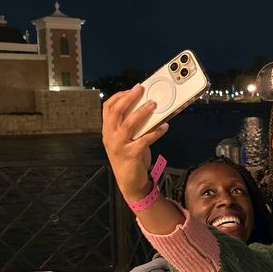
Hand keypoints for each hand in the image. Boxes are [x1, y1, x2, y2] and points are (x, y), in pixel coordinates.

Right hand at [101, 84, 168, 200]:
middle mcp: (110, 136)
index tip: (132, 89)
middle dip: (129, 98)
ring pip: (129, 123)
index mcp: (107, 130)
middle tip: (140, 89)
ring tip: (153, 104)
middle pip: (116, 112)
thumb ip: (130, 125)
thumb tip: (146, 108)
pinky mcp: (131, 154)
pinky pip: (145, 139)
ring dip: (142, 112)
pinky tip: (165, 127)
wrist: (129, 182)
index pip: (108, 108)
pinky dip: (156, 132)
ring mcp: (119, 145)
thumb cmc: (129, 157)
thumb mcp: (125, 139)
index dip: (119, 96)